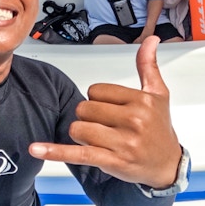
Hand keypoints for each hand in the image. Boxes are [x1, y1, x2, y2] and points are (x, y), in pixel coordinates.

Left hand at [29, 36, 181, 187]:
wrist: (167, 165)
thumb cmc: (160, 128)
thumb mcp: (157, 94)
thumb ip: (147, 65)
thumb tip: (151, 39)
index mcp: (140, 101)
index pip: (96, 91)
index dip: (97, 99)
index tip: (111, 108)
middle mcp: (133, 121)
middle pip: (84, 109)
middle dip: (88, 117)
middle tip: (106, 125)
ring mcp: (122, 143)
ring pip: (78, 128)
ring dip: (82, 134)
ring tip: (101, 139)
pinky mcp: (112, 161)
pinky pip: (78, 153)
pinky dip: (55, 151)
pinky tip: (36, 149)